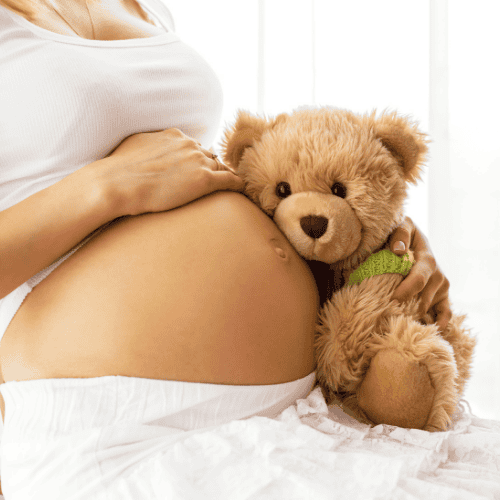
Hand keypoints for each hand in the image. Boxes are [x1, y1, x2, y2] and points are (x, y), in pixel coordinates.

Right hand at [98, 128, 244, 216]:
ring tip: (230, 187)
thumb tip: (148, 149)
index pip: (194, 147)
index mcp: (174, 135)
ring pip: (220, 166)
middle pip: (209, 156)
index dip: (195, 160)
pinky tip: (243, 191)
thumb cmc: (119, 168)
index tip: (195, 171)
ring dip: (224, 176)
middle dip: (210, 168)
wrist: (118, 183)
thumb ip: (150, 144)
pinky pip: (231, 180)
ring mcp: (199, 161)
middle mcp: (190, 145)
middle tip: (211, 181)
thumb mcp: (135, 145)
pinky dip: (238, 185)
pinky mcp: (204, 180)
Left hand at [388, 216, 451, 333]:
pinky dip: (437, 324)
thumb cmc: (402, 233)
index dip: (406, 292)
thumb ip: (400, 235)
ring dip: (415, 318)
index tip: (392, 300)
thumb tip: (398, 251)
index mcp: (427, 260)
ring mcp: (441, 287)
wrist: (413, 238)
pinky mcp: (442, 296)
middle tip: (389, 318)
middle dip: (407, 309)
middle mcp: (438, 275)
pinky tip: (426, 331)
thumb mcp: (401, 226)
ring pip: (429, 308)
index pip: (418, 280)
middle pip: (423, 299)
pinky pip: (444, 314)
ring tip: (398, 326)